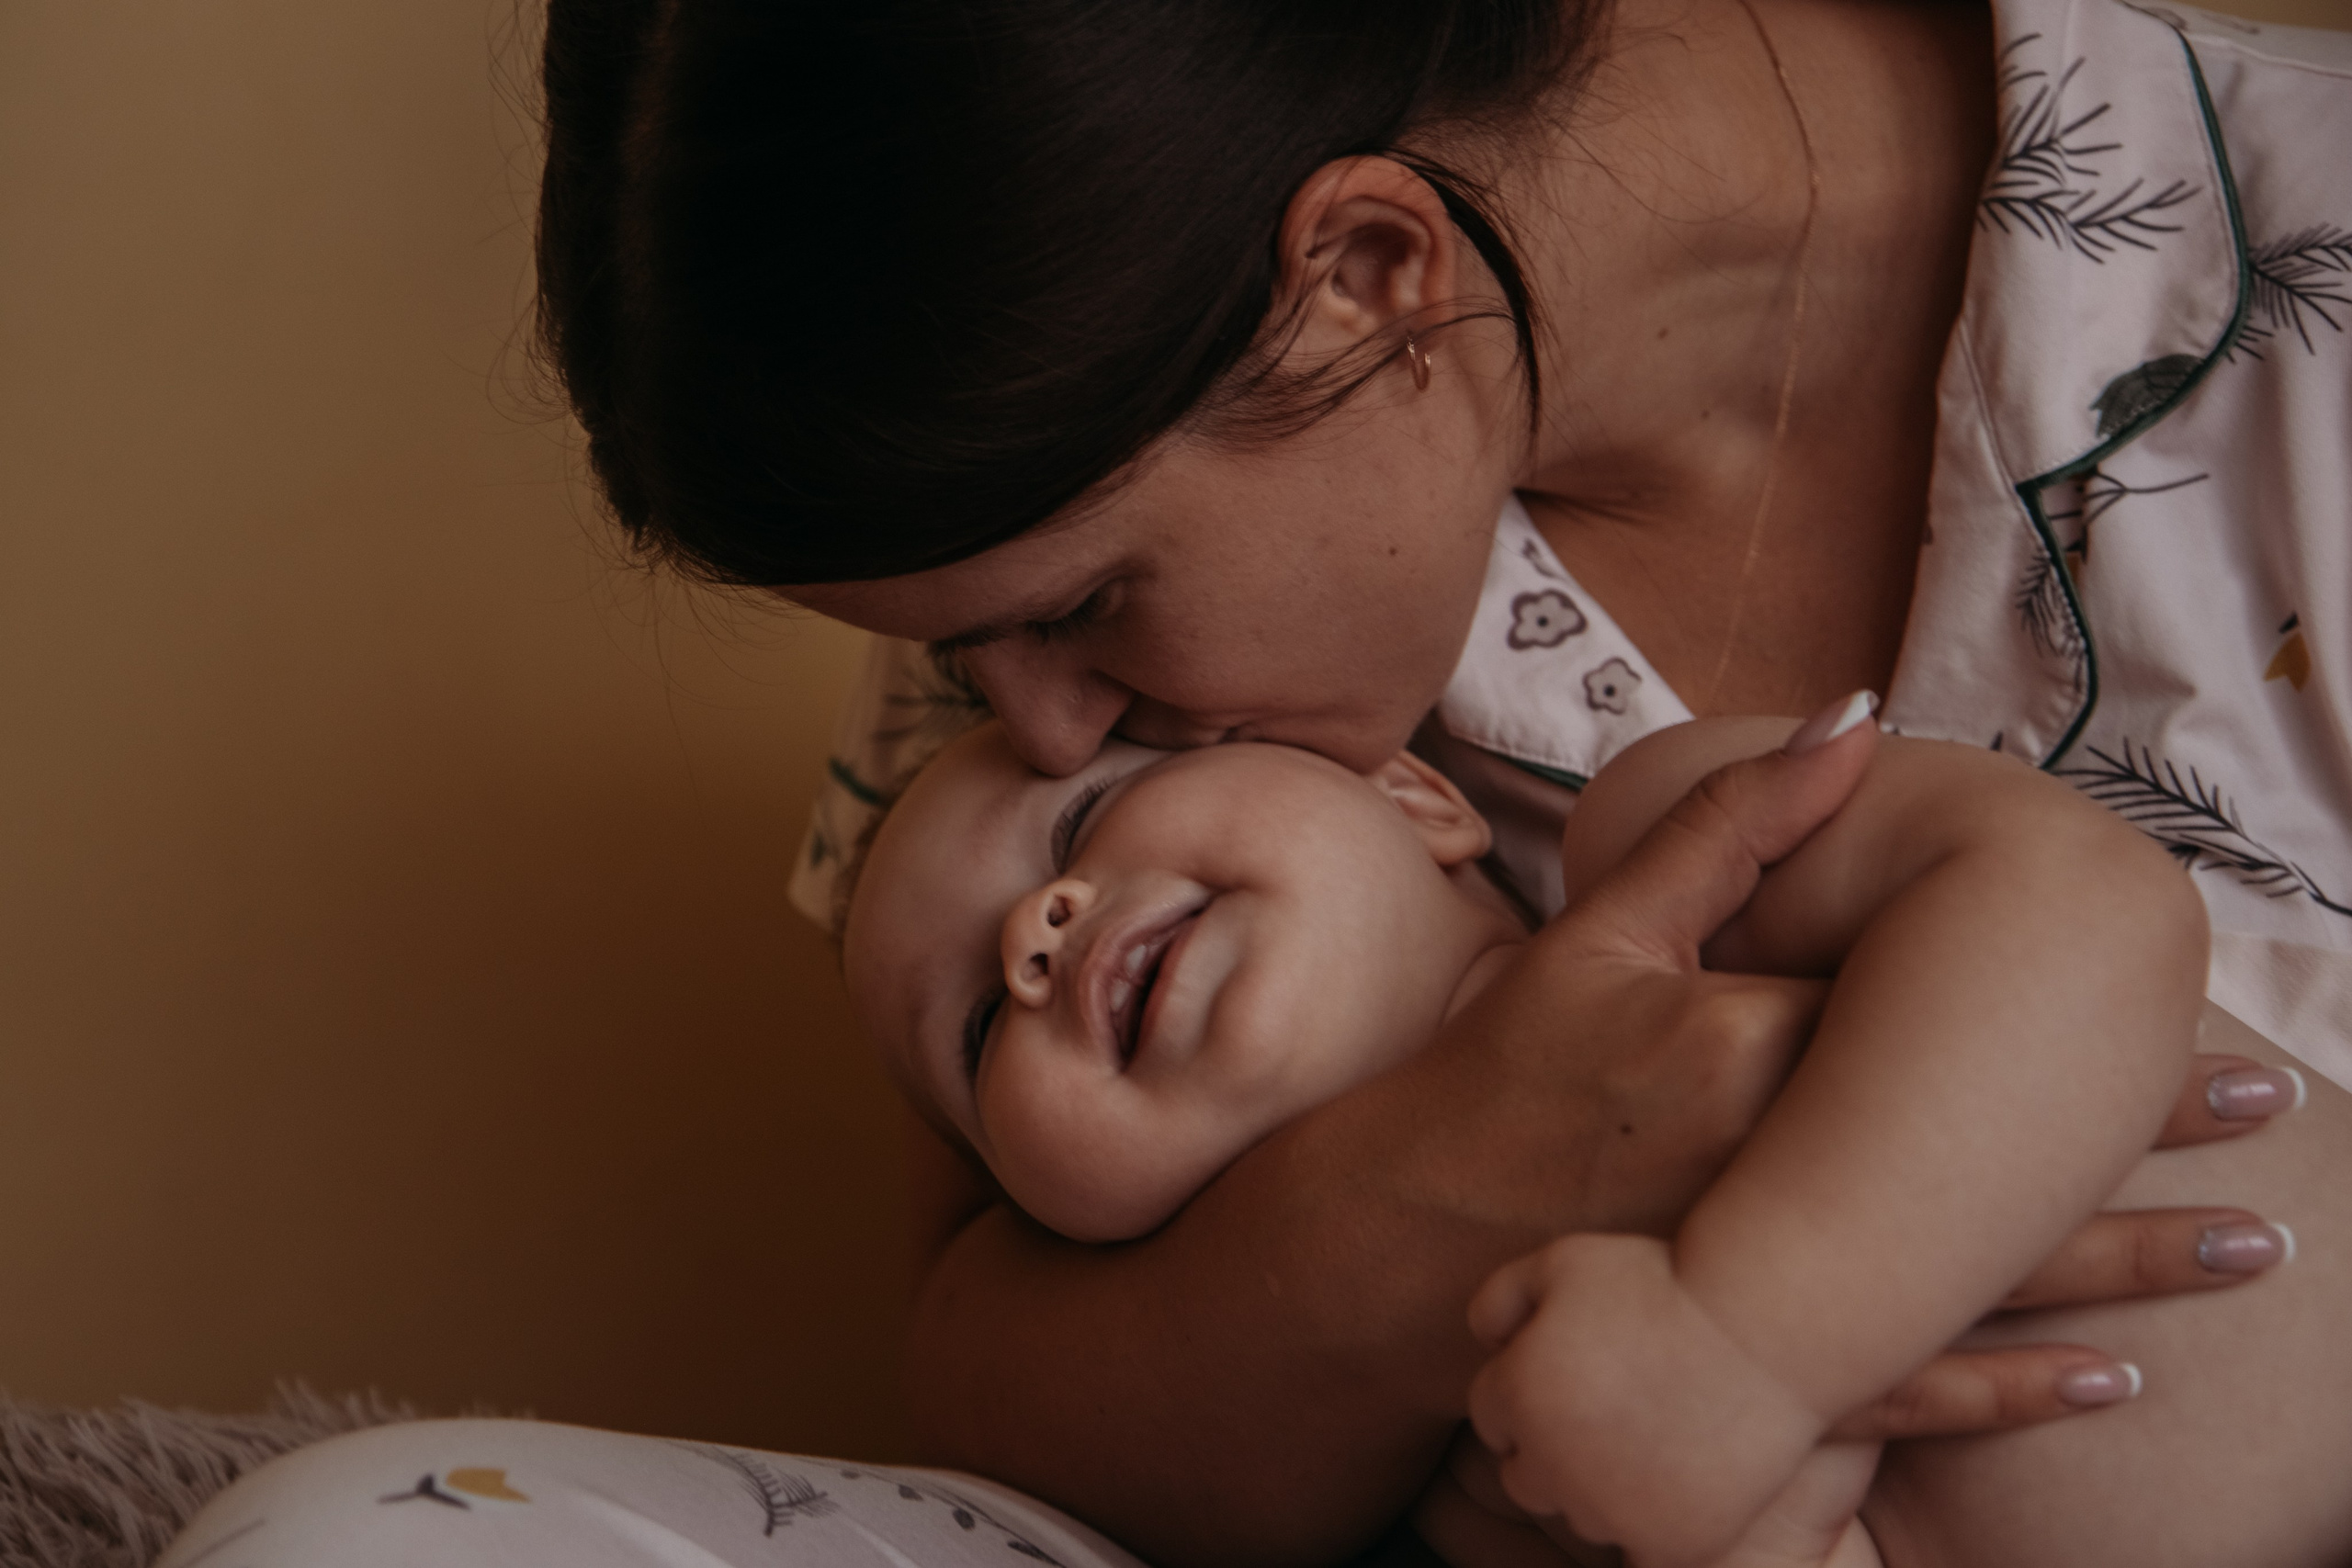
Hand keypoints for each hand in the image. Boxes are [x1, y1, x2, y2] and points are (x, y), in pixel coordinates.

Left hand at [1466, 1233, 1824, 1565]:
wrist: (1763, 1331)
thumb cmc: (1661, 1284)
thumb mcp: (1564, 1260)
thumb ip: (1501, 1296)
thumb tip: (1485, 1341)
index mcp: (1517, 1396)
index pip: (1492, 1417)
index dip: (1529, 1391)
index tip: (1574, 1374)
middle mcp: (1552, 1463)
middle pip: (1525, 1476)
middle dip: (1551, 1448)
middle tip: (1610, 1411)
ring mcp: (1611, 1511)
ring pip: (1582, 1513)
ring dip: (1600, 1486)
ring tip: (1652, 1433)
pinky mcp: (1667, 1543)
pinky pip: (1639, 1545)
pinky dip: (1651, 1520)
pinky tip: (1678, 1475)